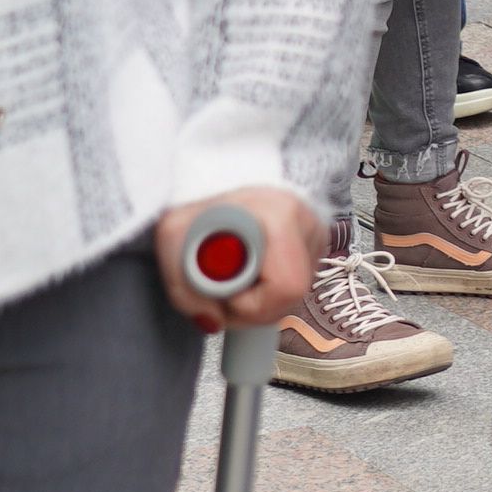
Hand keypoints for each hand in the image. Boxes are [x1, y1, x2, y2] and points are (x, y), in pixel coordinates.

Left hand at [151, 186, 324, 333]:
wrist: (218, 167)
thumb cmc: (197, 198)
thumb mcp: (173, 239)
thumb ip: (185, 289)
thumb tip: (213, 323)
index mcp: (279, 216)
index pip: (284, 288)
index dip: (248, 305)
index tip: (222, 292)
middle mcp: (309, 222)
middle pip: (293, 296)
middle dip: (253, 308)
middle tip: (224, 293)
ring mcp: (318, 230)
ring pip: (298, 293)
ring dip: (263, 300)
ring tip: (236, 277)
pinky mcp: (318, 238)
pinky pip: (299, 280)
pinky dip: (272, 287)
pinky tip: (253, 269)